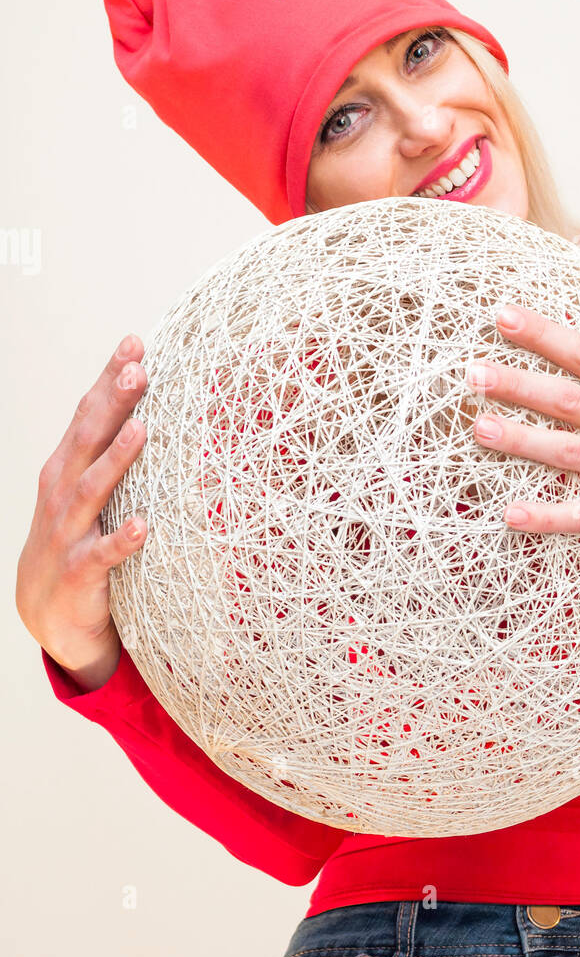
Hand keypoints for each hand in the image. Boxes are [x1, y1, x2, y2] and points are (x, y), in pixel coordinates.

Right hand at [16, 334, 149, 678]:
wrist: (48, 613)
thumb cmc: (77, 539)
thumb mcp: (87, 491)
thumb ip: (111, 452)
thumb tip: (154, 406)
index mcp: (67, 467)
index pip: (88, 413)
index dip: (108, 379)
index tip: (135, 343)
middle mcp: (62, 492)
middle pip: (89, 439)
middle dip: (112, 404)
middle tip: (137, 370)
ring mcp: (68, 532)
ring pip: (92, 490)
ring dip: (117, 459)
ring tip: (141, 430)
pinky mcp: (79, 572)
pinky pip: (102, 555)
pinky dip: (121, 541)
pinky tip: (142, 527)